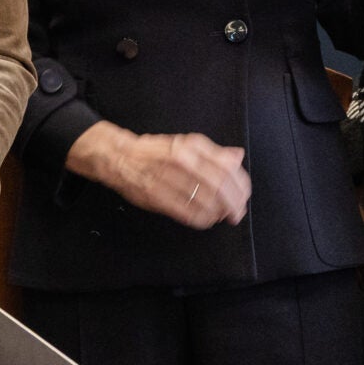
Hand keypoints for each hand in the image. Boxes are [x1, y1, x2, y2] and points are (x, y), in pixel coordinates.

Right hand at [66, 122, 248, 228]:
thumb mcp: (186, 144)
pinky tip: (207, 220)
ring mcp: (170, 179)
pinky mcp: (159, 198)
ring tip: (221, 216)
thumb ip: (214, 152)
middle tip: (237, 212)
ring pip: (208, 202)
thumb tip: (238, 156)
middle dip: (234, 204)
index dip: (241, 186)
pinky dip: (204, 220)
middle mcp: (183, 160)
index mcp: (192, 146)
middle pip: (221, 187)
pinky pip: (190, 214)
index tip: (243, 195)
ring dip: (220, 213)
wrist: (120, 158)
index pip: (228, 168)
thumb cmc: (156, 152)